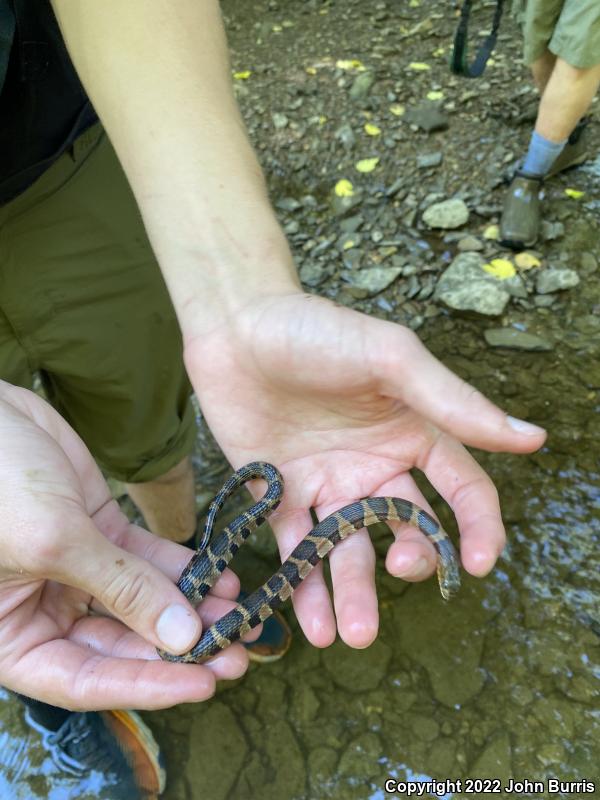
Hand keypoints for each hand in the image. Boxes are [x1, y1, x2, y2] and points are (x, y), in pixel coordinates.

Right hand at [0, 381, 247, 709]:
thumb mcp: (55, 542)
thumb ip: (120, 590)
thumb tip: (183, 638)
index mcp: (14, 637)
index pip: (85, 681)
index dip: (147, 686)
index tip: (204, 684)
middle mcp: (45, 611)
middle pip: (122, 645)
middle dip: (179, 648)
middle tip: (235, 652)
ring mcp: (77, 570)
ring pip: (142, 602)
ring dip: (190, 609)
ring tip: (238, 612)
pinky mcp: (100, 532)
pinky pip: (148, 560)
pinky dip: (183, 568)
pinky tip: (219, 576)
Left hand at [185, 292, 545, 648]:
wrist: (236, 324)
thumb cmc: (317, 330)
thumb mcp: (390, 359)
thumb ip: (453, 403)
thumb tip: (532, 438)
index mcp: (411, 435)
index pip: (461, 491)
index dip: (478, 527)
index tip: (479, 563)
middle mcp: (373, 467)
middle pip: (404, 529)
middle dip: (409, 560)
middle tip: (397, 568)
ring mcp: (325, 485)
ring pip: (349, 550)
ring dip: (353, 594)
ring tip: (350, 634)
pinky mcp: (278, 496)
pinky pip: (295, 548)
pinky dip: (303, 586)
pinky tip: (311, 624)